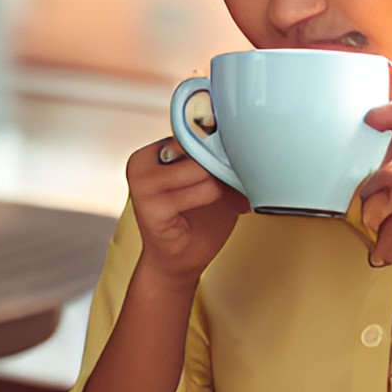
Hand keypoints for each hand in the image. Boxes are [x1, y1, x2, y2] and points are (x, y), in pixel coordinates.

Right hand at [127, 137, 247, 288]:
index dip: (218, 136)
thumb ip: (219, 162)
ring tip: (231, 192)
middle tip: (240, 170)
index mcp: (153, 152)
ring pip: (199, 166)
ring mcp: (142, 184)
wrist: (178, 263)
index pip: (190, 128)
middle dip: (221, 158)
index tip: (240, 144)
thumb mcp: (212, 183)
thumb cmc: (196, 222)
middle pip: (194, 143)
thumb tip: (249, 142)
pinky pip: (199, 191)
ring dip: (222, 180)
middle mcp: (142, 162)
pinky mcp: (150, 206)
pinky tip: (223, 204)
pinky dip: (217, 196)